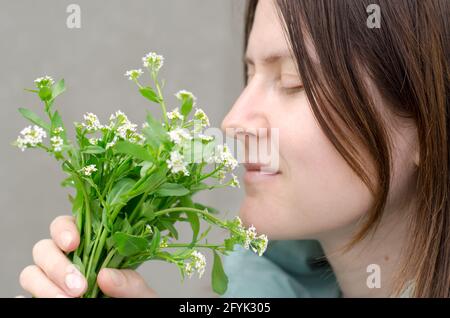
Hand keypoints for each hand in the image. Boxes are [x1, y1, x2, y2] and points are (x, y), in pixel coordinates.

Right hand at [19, 215, 157, 297]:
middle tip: (78, 287)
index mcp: (89, 244)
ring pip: (31, 273)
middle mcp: (66, 259)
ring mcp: (51, 280)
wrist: (129, 315)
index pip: (66, 224)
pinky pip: (24, 295)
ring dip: (44, 286)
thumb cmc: (133, 299)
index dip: (64, 229)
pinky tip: (44, 303)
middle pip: (43, 249)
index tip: (74, 243)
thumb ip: (129, 283)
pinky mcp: (42, 297)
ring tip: (66, 301)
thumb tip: (105, 276)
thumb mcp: (139, 291)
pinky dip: (28, 297)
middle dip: (57, 265)